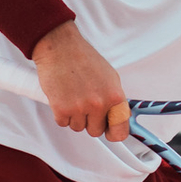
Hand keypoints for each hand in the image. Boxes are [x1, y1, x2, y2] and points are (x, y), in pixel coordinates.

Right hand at [32, 22, 129, 140]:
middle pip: (96, 131)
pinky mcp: (61, 109)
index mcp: (115, 96)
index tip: (110, 132)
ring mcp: (80, 108)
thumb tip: (118, 118)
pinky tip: (64, 97)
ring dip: (75, 117)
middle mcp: (99, 104)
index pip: (120, 130)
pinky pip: (63, 123)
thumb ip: (114, 100)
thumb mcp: (110, 78)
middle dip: (91, 122)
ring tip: (74, 97)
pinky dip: (62, 114)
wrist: (60, 48)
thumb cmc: (85, 60)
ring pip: (78, 127)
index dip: (114, 133)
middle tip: (86, 106)